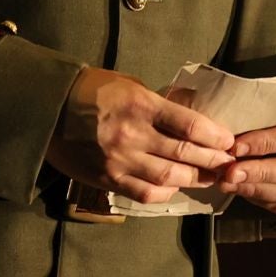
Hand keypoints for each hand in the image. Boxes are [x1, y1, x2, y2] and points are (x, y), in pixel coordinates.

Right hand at [45, 66, 236, 203]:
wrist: (47, 110)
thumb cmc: (89, 90)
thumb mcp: (125, 84)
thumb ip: (155, 102)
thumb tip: (185, 119)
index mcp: (139, 105)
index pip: (188, 125)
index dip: (214, 136)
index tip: (228, 141)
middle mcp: (132, 134)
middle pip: (184, 154)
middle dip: (212, 160)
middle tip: (228, 163)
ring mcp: (120, 160)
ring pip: (169, 176)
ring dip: (194, 178)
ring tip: (209, 178)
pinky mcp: (108, 179)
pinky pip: (145, 192)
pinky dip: (165, 191)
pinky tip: (173, 186)